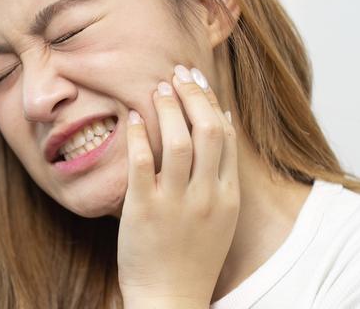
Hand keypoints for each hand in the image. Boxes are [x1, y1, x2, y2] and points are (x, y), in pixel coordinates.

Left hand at [117, 64, 239, 307]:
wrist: (170, 299)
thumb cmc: (191, 257)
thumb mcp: (219, 217)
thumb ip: (221, 175)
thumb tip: (222, 124)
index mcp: (228, 196)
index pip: (226, 137)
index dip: (211, 103)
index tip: (198, 82)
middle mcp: (207, 197)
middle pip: (207, 131)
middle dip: (193, 95)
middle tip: (178, 73)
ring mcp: (176, 204)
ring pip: (178, 142)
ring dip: (168, 108)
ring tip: (157, 87)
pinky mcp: (144, 211)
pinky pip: (142, 164)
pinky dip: (138, 136)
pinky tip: (131, 117)